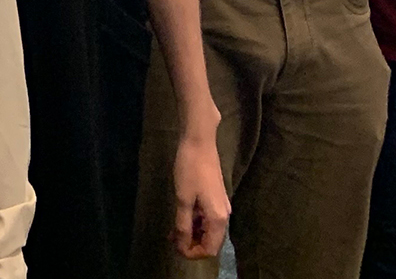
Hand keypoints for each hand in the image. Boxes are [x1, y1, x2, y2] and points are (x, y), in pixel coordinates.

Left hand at [170, 132, 229, 259]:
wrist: (199, 142)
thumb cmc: (190, 170)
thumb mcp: (183, 199)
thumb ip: (183, 225)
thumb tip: (181, 245)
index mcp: (218, 219)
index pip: (210, 249)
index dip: (192, 253)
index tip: (175, 248)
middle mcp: (224, 215)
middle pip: (210, 241)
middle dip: (191, 243)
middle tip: (171, 239)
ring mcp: (221, 206)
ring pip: (207, 229)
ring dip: (191, 232)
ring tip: (172, 230)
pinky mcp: (216, 197)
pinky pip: (206, 217)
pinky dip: (194, 221)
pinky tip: (180, 217)